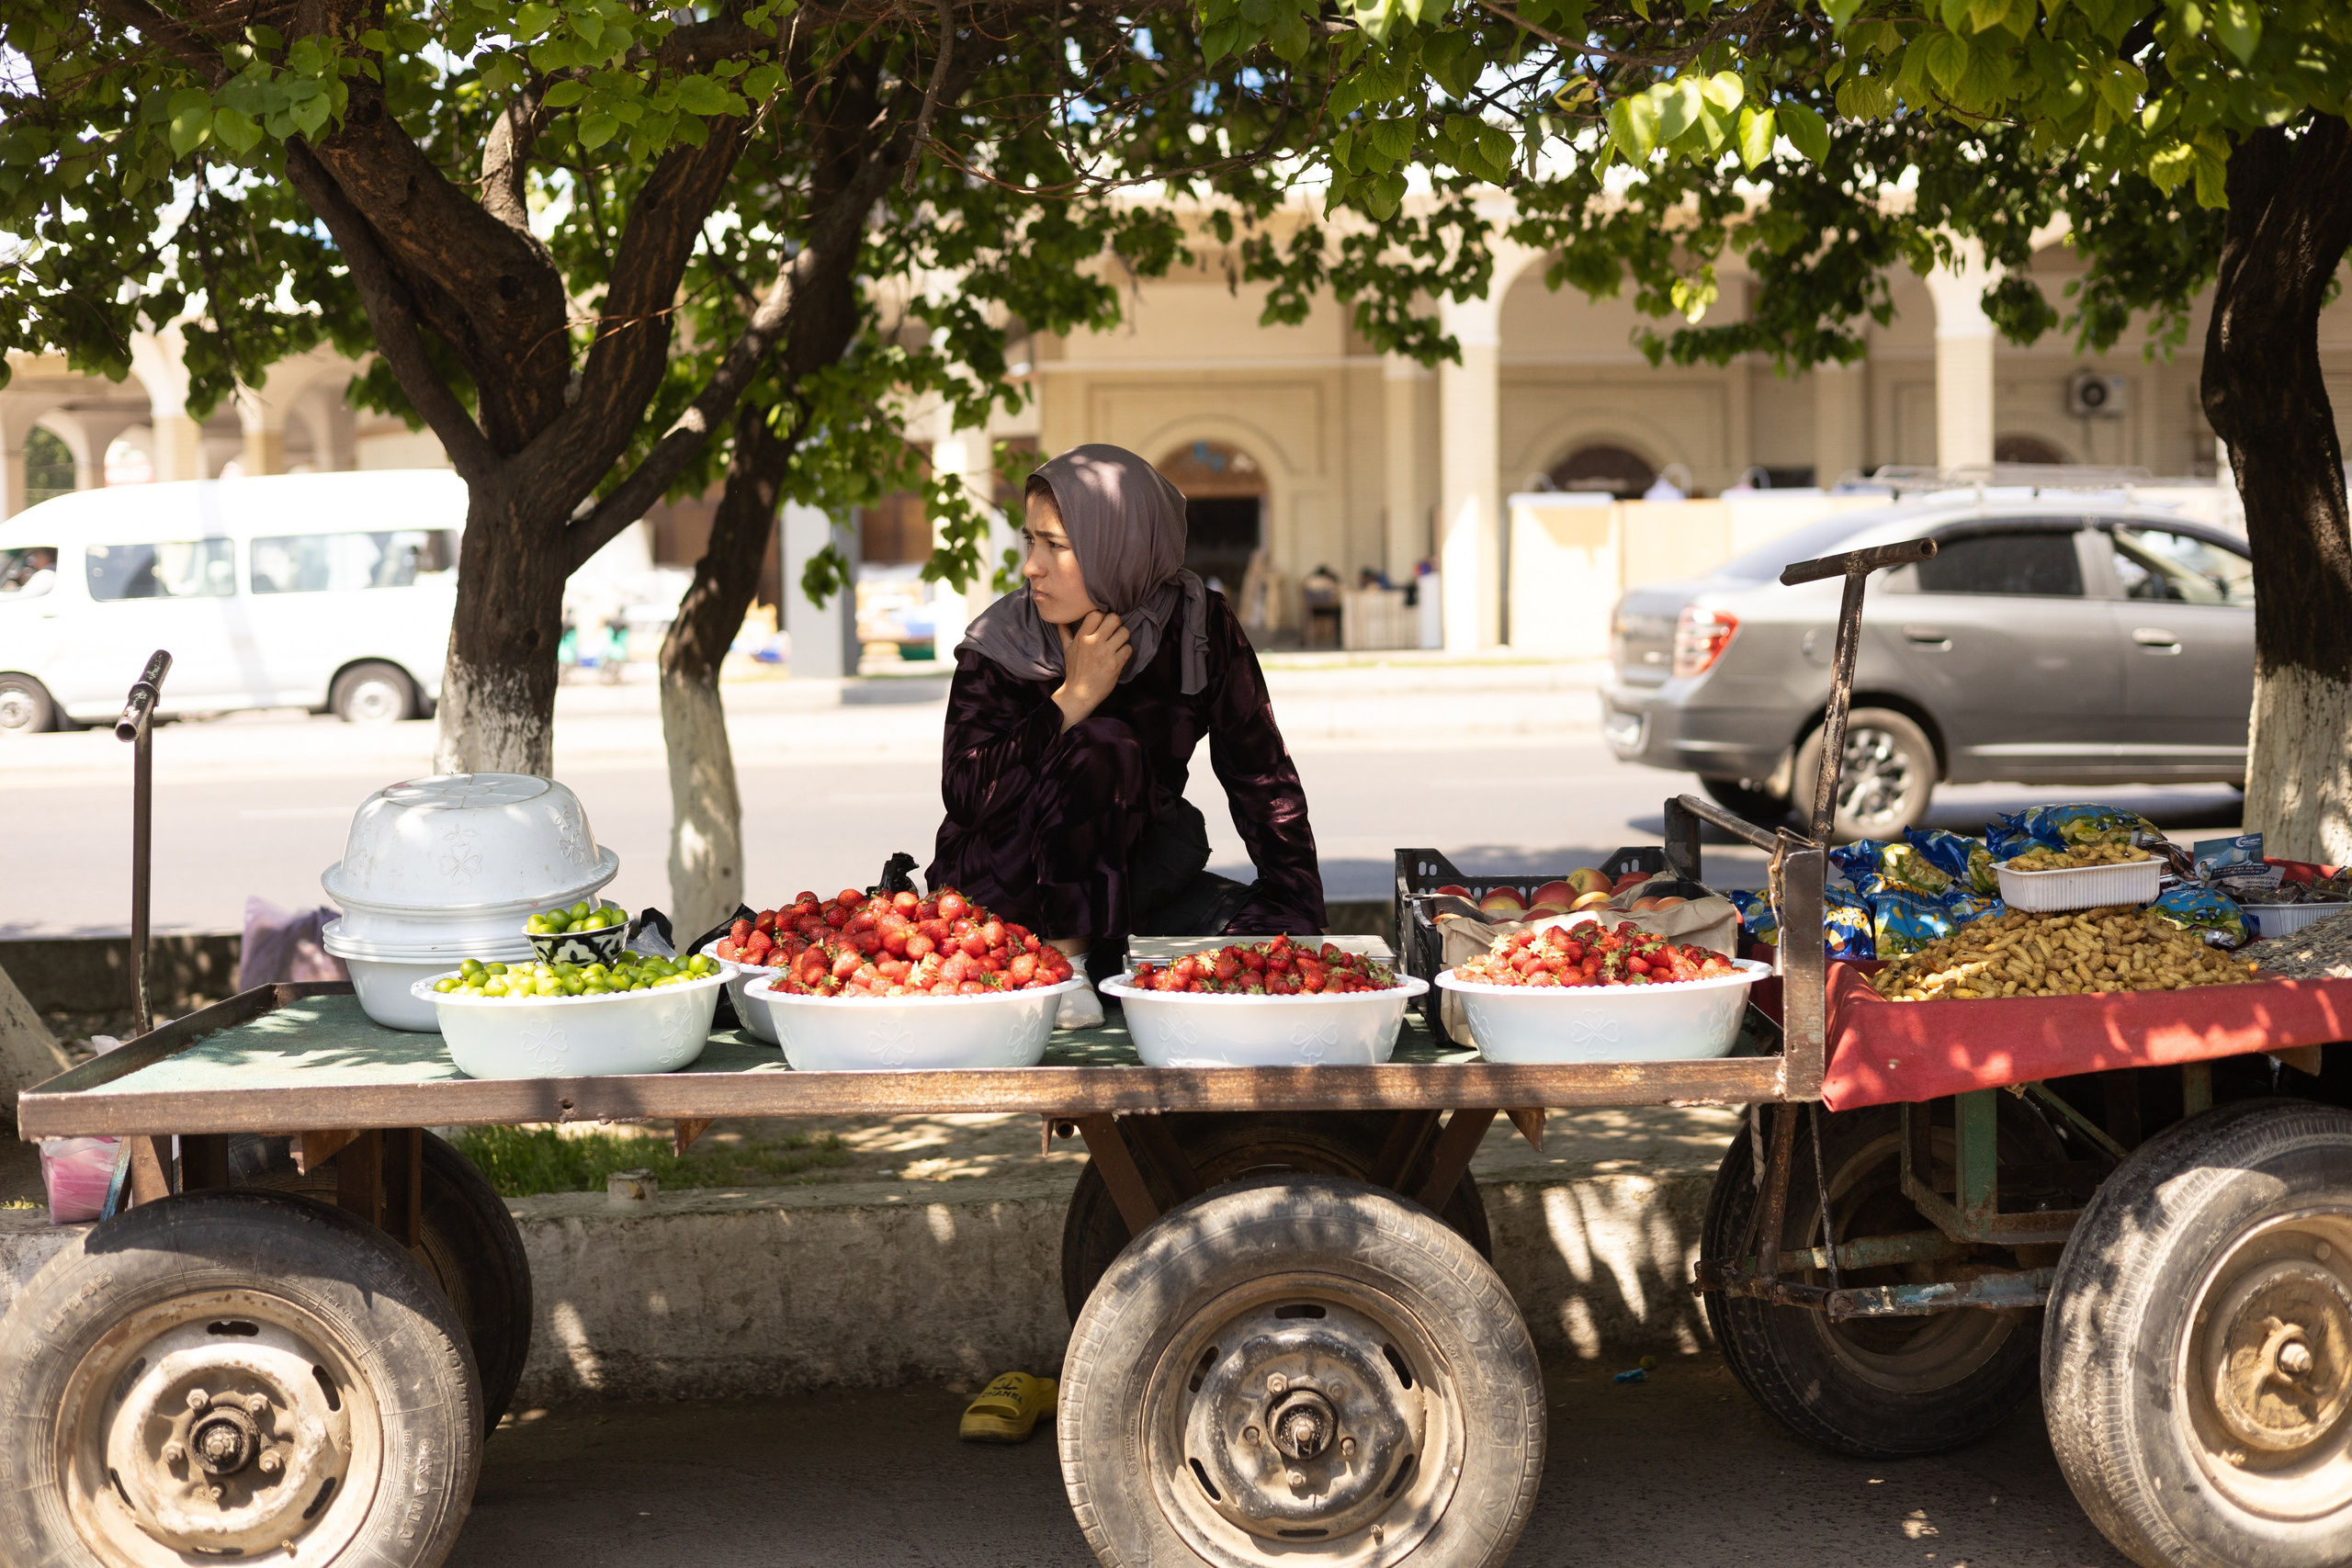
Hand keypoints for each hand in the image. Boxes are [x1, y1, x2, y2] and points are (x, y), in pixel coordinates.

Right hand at [1053, 610, 1129, 730]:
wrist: (1079, 694)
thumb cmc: (1074, 671)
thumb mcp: (1067, 650)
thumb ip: (1064, 633)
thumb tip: (1060, 620)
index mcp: (1082, 637)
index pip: (1096, 614)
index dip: (1103, 616)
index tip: (1103, 623)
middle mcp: (1094, 642)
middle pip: (1114, 619)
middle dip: (1117, 624)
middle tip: (1114, 632)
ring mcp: (1106, 653)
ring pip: (1124, 632)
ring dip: (1124, 637)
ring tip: (1119, 644)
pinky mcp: (1116, 664)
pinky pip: (1128, 649)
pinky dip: (1126, 652)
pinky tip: (1120, 656)